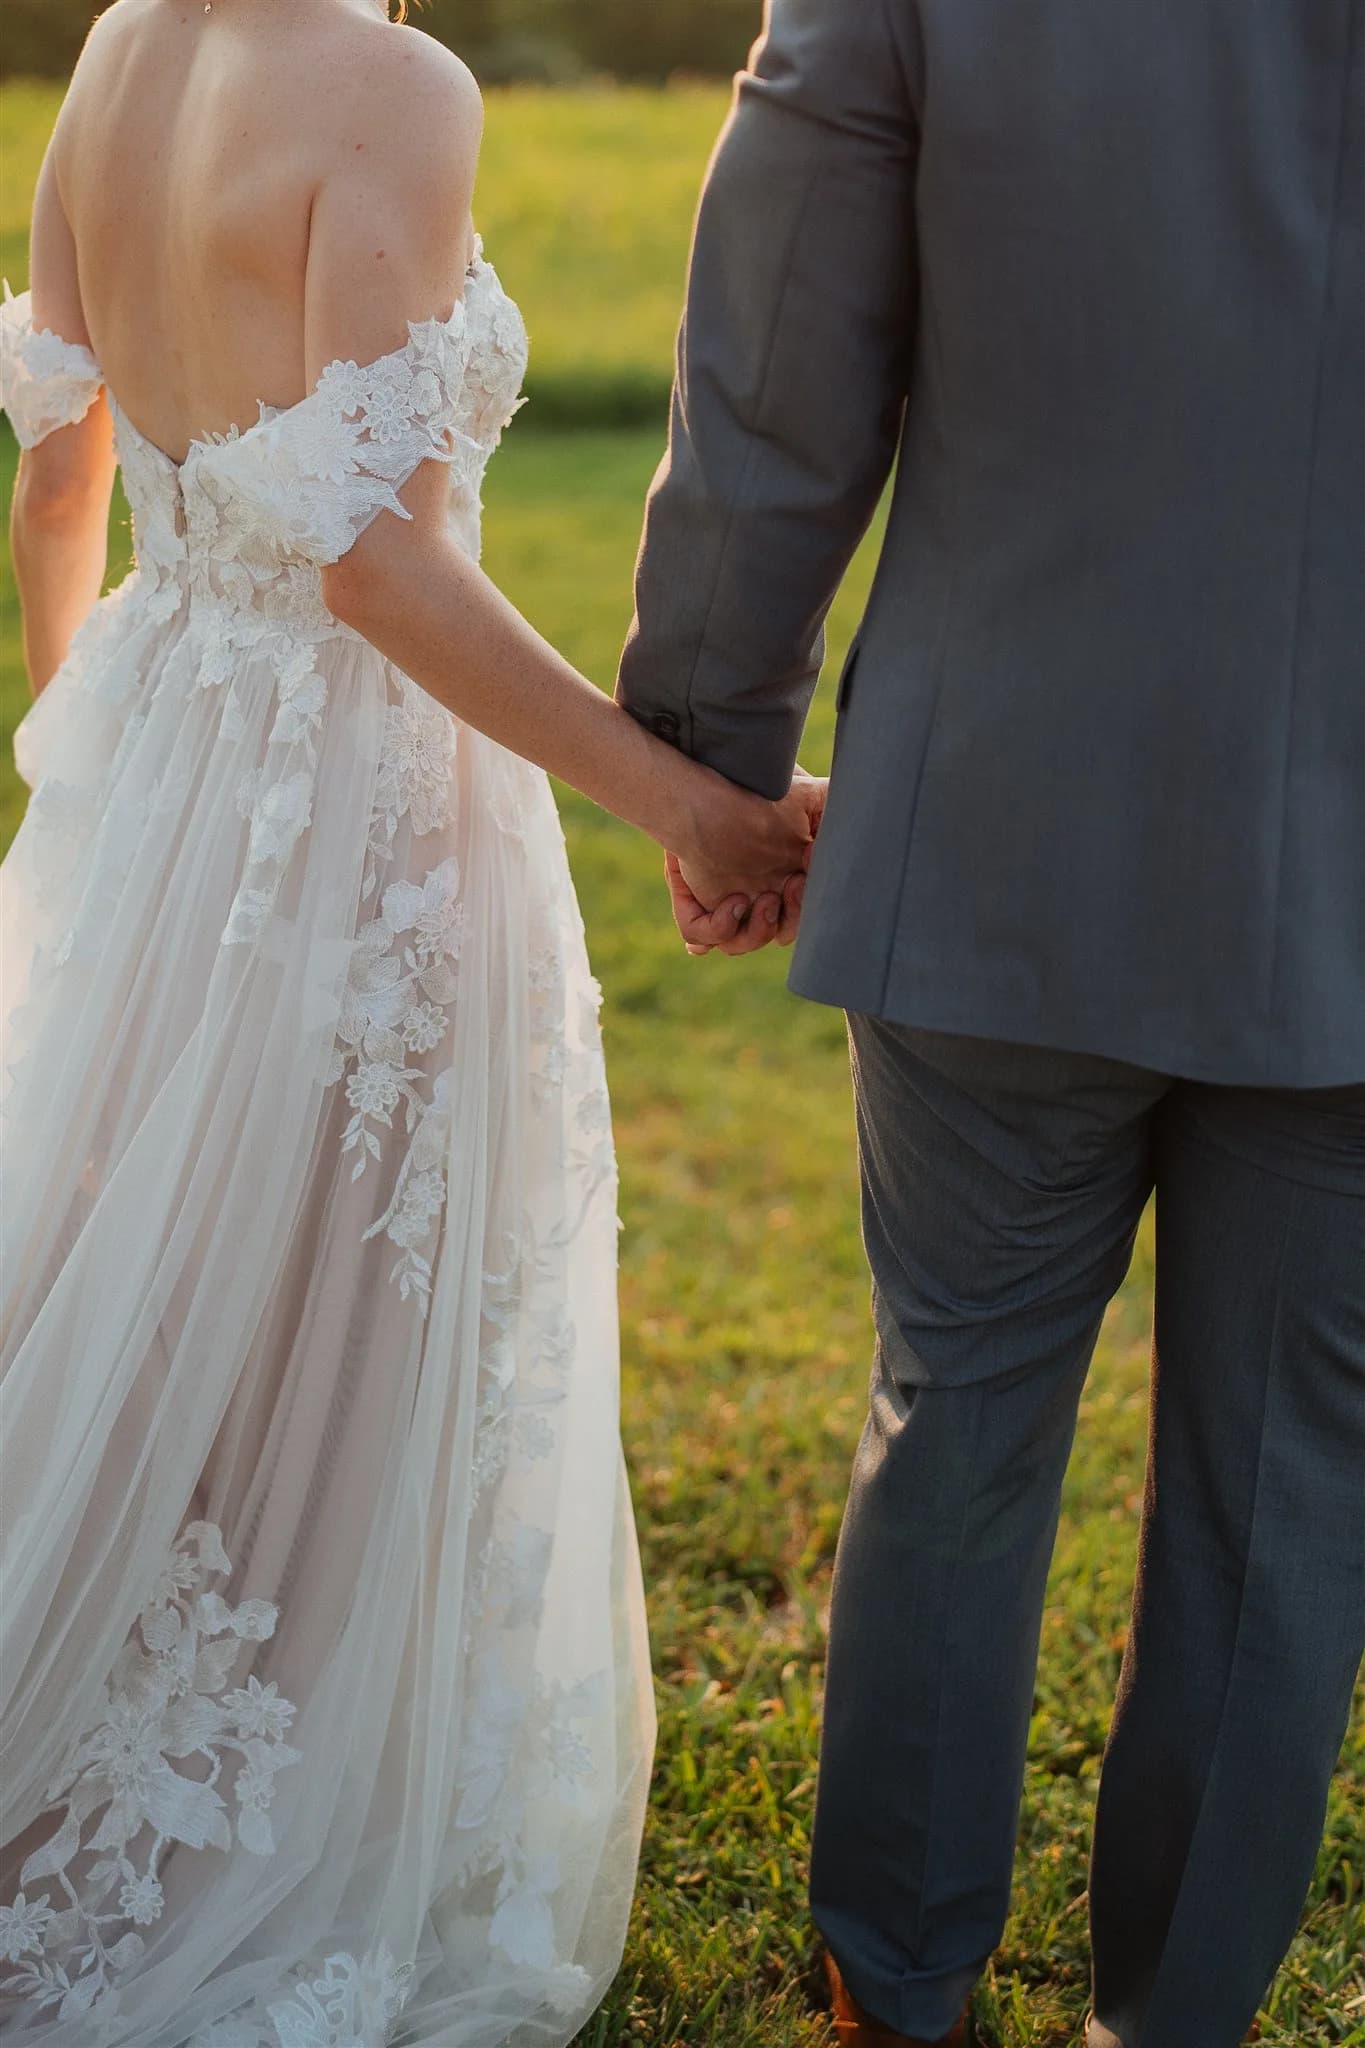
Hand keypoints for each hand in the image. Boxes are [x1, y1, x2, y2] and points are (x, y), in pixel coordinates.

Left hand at [668, 768, 827, 957]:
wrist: (706, 791)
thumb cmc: (759, 797)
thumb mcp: (806, 796)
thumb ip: (837, 805)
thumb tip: (865, 815)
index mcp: (785, 885)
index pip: (805, 913)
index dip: (812, 902)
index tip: (812, 872)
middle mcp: (758, 901)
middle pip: (779, 932)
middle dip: (792, 915)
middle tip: (793, 884)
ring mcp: (727, 907)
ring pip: (743, 943)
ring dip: (760, 929)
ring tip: (766, 899)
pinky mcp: (698, 907)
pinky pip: (703, 935)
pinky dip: (720, 927)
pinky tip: (734, 901)